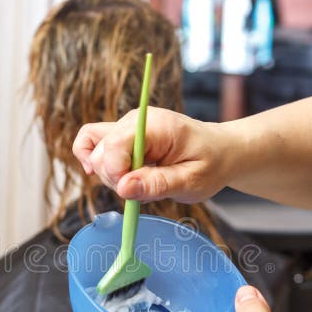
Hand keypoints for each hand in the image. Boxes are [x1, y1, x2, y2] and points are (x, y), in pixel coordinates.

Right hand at [72, 107, 232, 202]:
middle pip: (101, 151)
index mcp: (156, 126)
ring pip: (94, 150)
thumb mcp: (191, 181)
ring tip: (138, 184)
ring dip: (109, 175)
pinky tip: (108, 177)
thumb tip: (123, 188)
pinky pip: (93, 143)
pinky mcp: (122, 136)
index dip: (116, 172)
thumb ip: (157, 184)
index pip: (115, 144)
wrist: (219, 152)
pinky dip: (94, 162)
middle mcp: (135, 121)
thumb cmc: (210, 164)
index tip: (133, 190)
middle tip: (143, 189)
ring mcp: (126, 127)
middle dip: (115, 178)